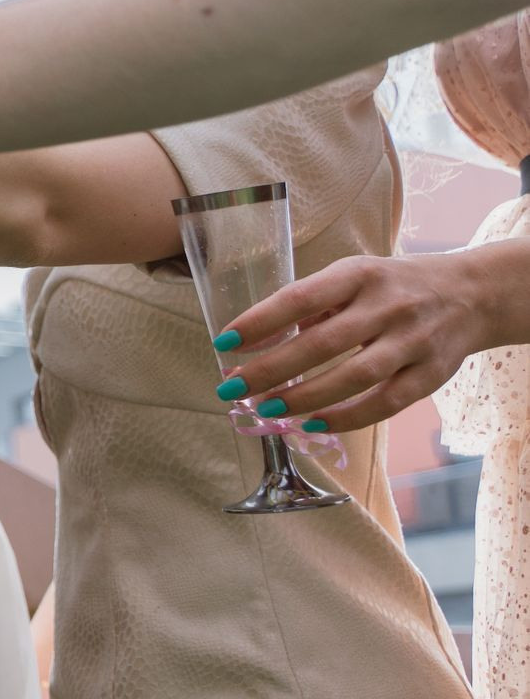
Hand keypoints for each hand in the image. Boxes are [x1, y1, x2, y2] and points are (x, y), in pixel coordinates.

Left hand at [219, 243, 529, 431]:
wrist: (473, 294)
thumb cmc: (393, 286)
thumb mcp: (353, 277)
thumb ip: (312, 304)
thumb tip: (259, 340)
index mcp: (359, 274)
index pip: (301, 297)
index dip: (261, 321)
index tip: (225, 342)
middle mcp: (388, 306)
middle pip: (323, 343)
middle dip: (272, 369)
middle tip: (232, 388)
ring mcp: (413, 341)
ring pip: (354, 376)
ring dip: (305, 397)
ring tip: (267, 408)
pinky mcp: (432, 374)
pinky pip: (386, 402)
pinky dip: (347, 418)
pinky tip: (312, 424)